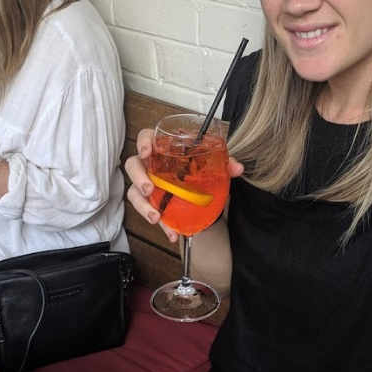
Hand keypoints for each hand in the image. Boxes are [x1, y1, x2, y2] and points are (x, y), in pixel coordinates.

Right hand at [125, 127, 243, 243]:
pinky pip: (149, 212)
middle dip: (138, 177)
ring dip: (142, 206)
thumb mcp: (213, 165)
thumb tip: (237, 168)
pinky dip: (162, 225)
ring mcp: (148, 184)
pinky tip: (172, 234)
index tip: (147, 152)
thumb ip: (225, 164)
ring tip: (155, 217)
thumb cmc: (199, 169)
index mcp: (162, 149)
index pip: (145, 137)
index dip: (142, 142)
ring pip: (134, 192)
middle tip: (149, 189)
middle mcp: (150, 165)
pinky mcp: (152, 203)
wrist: (201, 191)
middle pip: (133, 165)